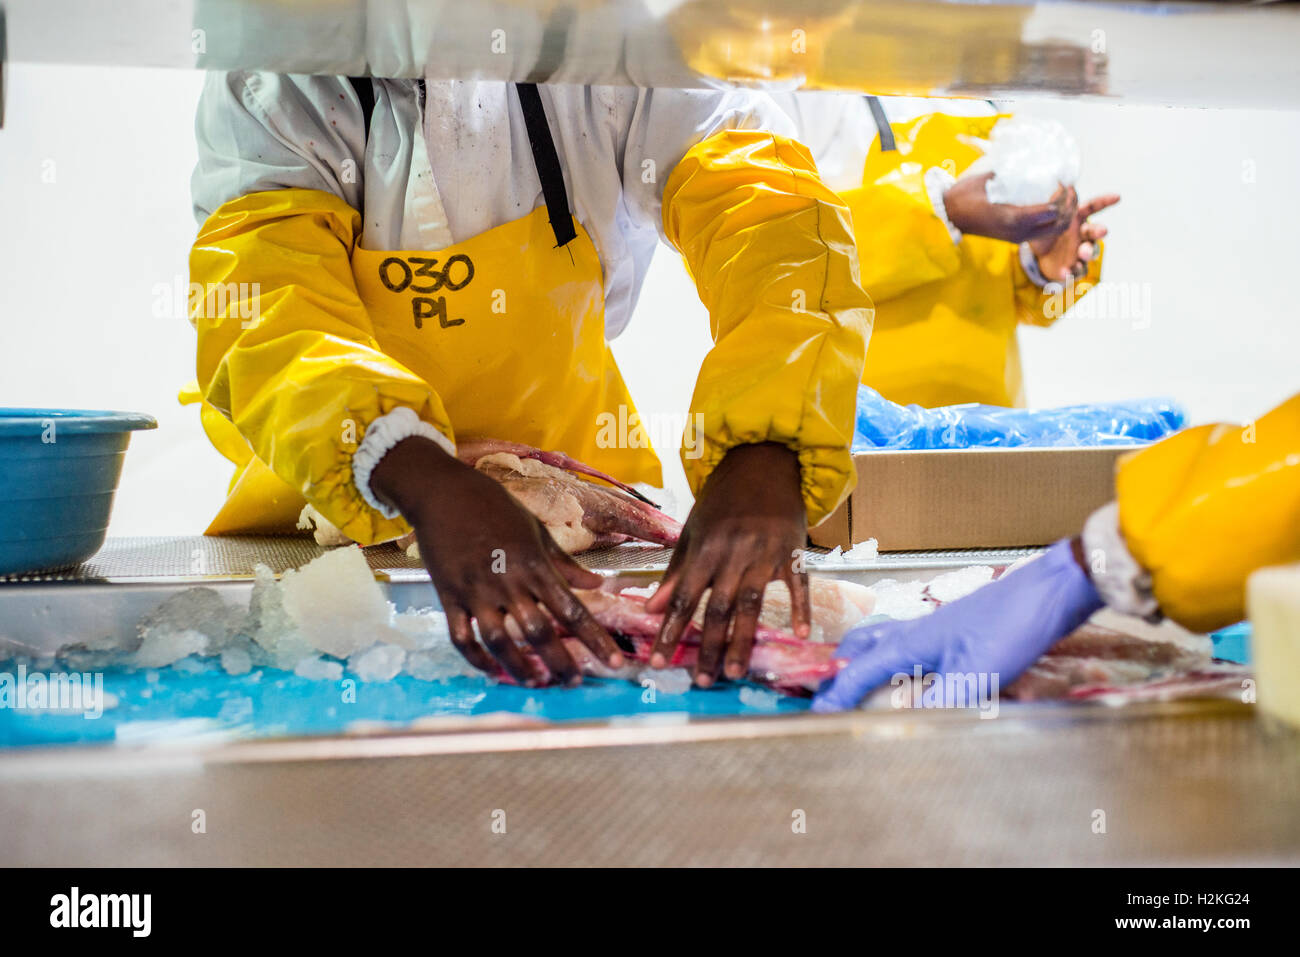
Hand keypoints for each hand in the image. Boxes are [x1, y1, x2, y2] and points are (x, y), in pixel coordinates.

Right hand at [370, 436, 623, 685]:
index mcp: (534, 565)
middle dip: (560, 663)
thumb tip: (597, 584)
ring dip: (519, 667)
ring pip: (500, 641)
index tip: (614, 662)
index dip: (594, 640)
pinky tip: (492, 670)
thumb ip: (564, 563)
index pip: (571, 610)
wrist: (443, 493)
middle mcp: (508, 582)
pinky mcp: (449, 597)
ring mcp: (477, 592)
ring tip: (537, 683)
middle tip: (574, 683)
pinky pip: (462, 637)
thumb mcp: (536, 530)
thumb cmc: (494, 507)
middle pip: (538, 633)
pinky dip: (476, 658)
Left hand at [645, 442, 808, 686]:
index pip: (683, 598)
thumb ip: (676, 573)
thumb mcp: (693, 532)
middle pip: (718, 607)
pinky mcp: (794, 551)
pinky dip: (800, 607)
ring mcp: (766, 553)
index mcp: (705, 550)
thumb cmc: (724, 502)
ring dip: (743, 639)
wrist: (764, 462)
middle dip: (708, 646)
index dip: (670, 631)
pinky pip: (798, 583)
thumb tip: (651, 609)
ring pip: (752, 603)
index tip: (658, 661)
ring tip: (734, 671)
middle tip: (702, 681)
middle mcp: (733, 554)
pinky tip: (799, 633)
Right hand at [811, 538, 1102, 711]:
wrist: (1048, 593)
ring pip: (882, 639)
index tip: (816, 716)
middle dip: (840, 669)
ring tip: (858, 677)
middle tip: (831, 693)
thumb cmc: (1010, 628)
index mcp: (909, 643)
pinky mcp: (951, 630)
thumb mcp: (977, 674)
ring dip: (863, 658)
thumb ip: (940, 702)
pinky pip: (905, 642)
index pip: (858, 673)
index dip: (837, 697)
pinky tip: (912, 671)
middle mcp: (912, 632)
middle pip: (860, 646)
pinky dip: (892, 656)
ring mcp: (932, 628)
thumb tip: (908, 726)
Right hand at [943, 172, 1077, 244]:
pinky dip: (1053, 220)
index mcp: (1014, 218)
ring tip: (1064, 197)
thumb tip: (1028, 158)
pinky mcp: (1015, 238)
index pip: (1053, 210)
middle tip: (1070, 188)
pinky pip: (1043, 232)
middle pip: (1059, 224)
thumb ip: (1010, 172)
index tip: (1062, 178)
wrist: (948, 216)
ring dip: (1064, 215)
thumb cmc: (964, 196)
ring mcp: (1018, 237)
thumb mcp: (988, 178)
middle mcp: (1020, 231)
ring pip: (1054, 231)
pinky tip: (1051, 204)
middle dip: (1070, 206)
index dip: (1064, 194)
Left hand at [1029, 192, 1120, 283]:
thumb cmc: (1047, 231)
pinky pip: (1076, 271)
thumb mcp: (1045, 217)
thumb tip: (1058, 184)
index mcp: (1078, 218)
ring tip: (1082, 253)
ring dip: (1087, 252)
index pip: (1093, 207)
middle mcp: (1083, 234)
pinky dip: (1071, 272)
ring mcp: (1080, 251)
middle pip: (1094, 231)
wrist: (1039, 255)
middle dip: (1099, 230)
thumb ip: (1052, 203)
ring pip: (1089, 251)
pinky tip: (1065, 272)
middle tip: (1102, 230)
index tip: (1117, 196)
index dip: (1105, 202)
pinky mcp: (1073, 267)